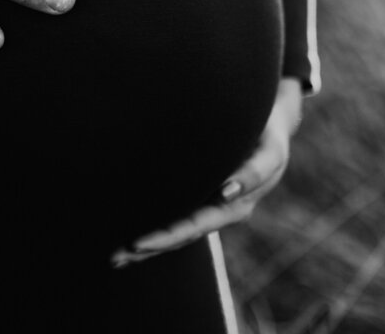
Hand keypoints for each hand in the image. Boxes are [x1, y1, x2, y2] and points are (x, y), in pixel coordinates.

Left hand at [111, 78, 302, 267]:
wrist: (269, 126)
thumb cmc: (267, 135)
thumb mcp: (269, 150)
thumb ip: (253, 172)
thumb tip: (226, 192)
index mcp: (236, 205)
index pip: (197, 225)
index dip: (170, 235)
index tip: (139, 242)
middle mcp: (220, 211)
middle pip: (182, 235)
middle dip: (151, 247)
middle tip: (117, 255)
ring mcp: (210, 208)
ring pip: (176, 233)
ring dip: (147, 247)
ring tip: (115, 258)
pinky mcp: (200, 199)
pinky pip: (175, 221)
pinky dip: (154, 232)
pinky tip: (129, 242)